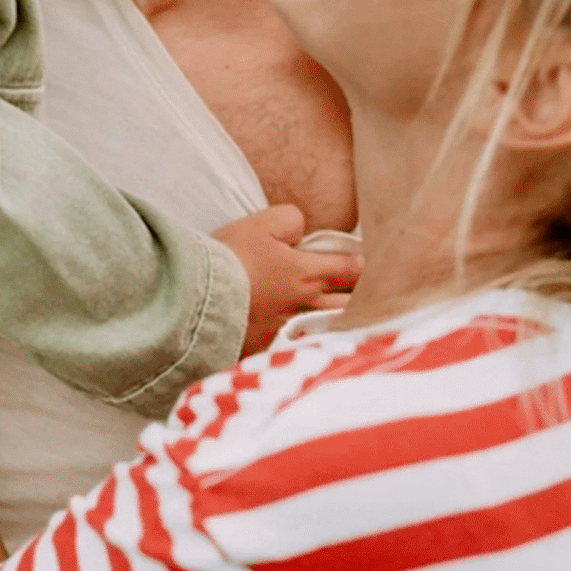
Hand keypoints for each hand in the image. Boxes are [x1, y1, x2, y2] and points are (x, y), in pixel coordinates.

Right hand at [214, 205, 360, 357]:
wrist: (199, 299)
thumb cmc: (231, 258)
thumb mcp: (260, 224)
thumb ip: (290, 221)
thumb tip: (303, 230)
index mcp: (307, 274)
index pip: (350, 269)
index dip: (363, 265)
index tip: (371, 264)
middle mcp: (306, 306)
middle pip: (348, 305)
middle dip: (363, 299)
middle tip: (372, 296)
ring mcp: (289, 332)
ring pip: (329, 330)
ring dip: (343, 324)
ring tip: (351, 323)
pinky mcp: (269, 349)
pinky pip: (300, 349)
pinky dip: (311, 346)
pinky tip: (312, 346)